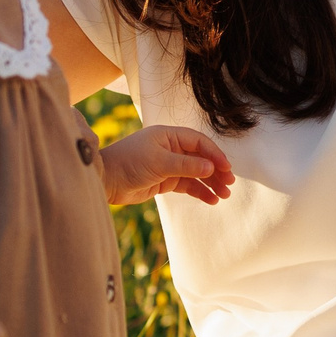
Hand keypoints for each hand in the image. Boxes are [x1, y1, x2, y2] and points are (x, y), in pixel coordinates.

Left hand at [100, 125, 234, 205]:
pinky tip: (211, 200)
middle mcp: (171, 148)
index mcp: (169, 136)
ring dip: (211, 183)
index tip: (226, 168)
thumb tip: (212, 167)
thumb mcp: (159, 162)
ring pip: (197, 173)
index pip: (199, 142)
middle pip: (201, 158)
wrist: (105, 181)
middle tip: (230, 184)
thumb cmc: (128, 163)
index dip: (214, 154)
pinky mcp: (165, 181)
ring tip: (224, 195)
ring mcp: (169, 165)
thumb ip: (186, 165)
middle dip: (216, 171)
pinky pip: (188, 185)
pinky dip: (200, 192)